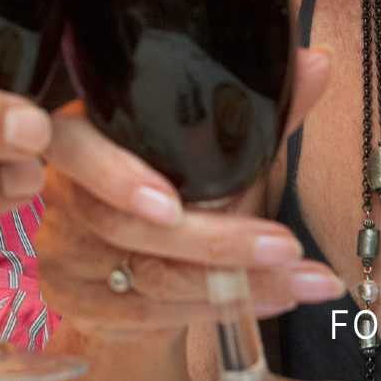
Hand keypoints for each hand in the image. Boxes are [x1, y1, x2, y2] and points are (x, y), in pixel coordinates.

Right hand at [34, 47, 342, 340]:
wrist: (117, 258)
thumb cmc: (166, 184)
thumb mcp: (203, 148)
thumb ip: (256, 111)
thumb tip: (316, 64)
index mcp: (78, 134)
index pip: (77, 150)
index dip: (118, 178)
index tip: (171, 206)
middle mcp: (64, 194)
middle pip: (127, 227)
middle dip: (217, 242)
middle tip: (285, 246)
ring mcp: (64, 255)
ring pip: (150, 280)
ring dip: (236, 284)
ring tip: (301, 279)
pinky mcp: (77, 305)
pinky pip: (152, 316)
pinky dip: (218, 309)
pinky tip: (269, 300)